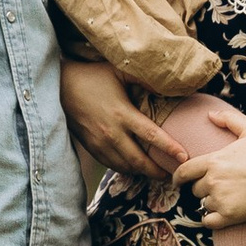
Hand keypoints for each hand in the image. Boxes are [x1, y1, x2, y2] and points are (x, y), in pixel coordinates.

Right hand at [60, 58, 184, 179]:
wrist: (60, 87)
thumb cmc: (93, 76)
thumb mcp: (118, 71)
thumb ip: (142, 78)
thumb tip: (166, 84)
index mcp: (122, 114)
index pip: (151, 135)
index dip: (169, 148)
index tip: (184, 157)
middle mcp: (112, 133)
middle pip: (140, 161)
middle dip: (158, 171)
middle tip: (174, 175)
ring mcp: (100, 144)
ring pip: (126, 167)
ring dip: (143, 173)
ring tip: (157, 173)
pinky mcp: (92, 148)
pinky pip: (112, 165)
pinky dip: (126, 169)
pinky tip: (136, 168)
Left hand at [174, 114, 245, 227]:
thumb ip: (228, 120)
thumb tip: (210, 114)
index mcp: (214, 161)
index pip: (184, 171)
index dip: (178, 177)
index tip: (178, 181)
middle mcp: (213, 180)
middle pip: (195, 189)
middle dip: (203, 188)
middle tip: (219, 187)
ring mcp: (221, 199)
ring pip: (204, 204)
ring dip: (211, 203)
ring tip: (228, 198)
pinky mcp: (230, 216)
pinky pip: (209, 222)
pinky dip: (211, 220)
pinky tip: (220, 216)